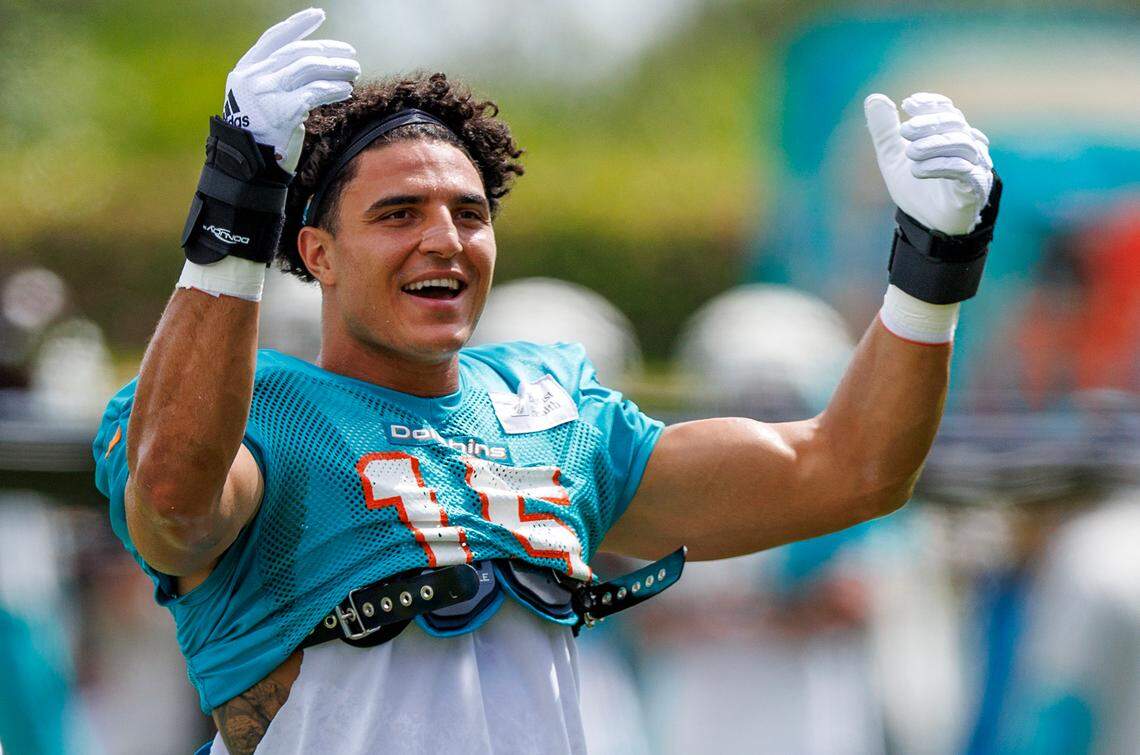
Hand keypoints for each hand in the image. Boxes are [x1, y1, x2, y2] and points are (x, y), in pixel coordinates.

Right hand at [223, 8, 359, 169]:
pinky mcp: (282, 111)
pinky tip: (346, 90)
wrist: (249, 168)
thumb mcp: (263, 100)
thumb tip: (315, 65)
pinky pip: (315, 93)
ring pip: (309, 68)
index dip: (298, 25)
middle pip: (298, 52)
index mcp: (246, 70)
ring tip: (354, 71)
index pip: (274, 38)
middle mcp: (253, 77)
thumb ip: (279, 80)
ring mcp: (266, 93)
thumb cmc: (262, 136)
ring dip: (337, 68)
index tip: (319, 14)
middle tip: (351, 54)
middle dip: (328, 50)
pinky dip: (334, 89)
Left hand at [864, 92, 992, 235]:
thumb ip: (884, 131)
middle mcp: (967, 146)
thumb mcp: (892, 158)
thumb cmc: (916, 188)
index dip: (930, 104)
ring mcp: (975, 166)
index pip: (947, 110)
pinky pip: (965, 171)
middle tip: (904, 130)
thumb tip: (873, 98)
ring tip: (910, 153)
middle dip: (929, 123)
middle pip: (956, 123)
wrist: (926, 225)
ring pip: (962, 144)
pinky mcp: (976, 188)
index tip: (908, 104)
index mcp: (949, 135)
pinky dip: (942, 166)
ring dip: (934, 145)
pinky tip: (918, 170)